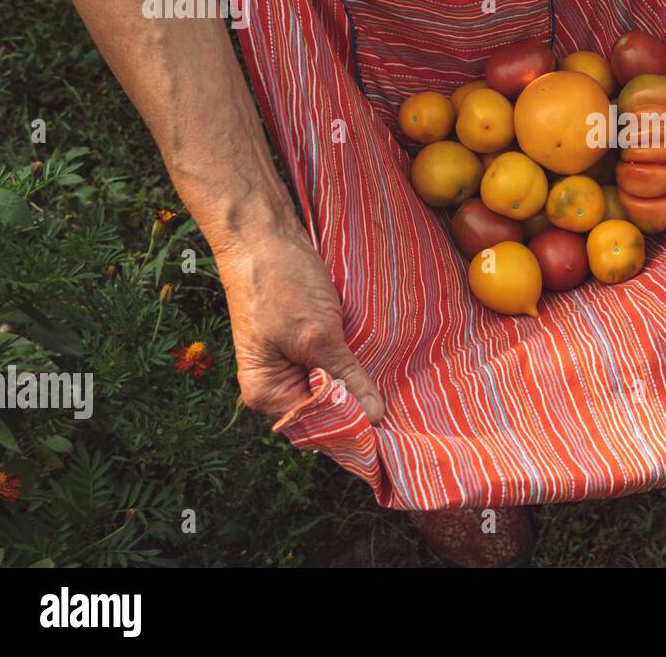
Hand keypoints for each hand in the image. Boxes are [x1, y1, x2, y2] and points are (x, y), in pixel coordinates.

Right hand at [216, 227, 384, 422]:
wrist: (263, 237)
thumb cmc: (281, 285)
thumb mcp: (318, 336)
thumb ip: (345, 377)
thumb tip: (375, 418)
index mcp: (267, 395)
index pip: (318, 428)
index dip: (353, 427)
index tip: (392, 424)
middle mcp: (275, 387)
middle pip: (326, 411)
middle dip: (358, 405)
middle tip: (402, 403)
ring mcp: (289, 365)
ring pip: (333, 387)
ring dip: (358, 382)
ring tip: (394, 382)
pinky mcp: (304, 344)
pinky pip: (333, 365)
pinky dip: (352, 362)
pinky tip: (378, 360)